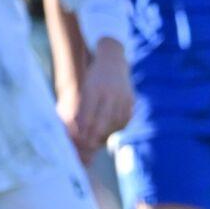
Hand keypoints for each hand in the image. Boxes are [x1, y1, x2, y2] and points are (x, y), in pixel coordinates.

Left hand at [69, 38, 132, 158]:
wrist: (113, 61)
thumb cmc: (94, 78)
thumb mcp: (84, 89)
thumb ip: (81, 110)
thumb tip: (78, 132)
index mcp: (94, 89)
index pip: (88, 116)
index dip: (84, 132)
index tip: (79, 142)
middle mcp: (110, 93)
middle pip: (102, 122)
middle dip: (94, 137)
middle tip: (88, 147)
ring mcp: (122, 97)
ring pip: (114, 123)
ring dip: (106, 134)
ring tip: (98, 140)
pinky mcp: (131, 100)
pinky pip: (124, 120)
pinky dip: (116, 128)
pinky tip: (110, 131)